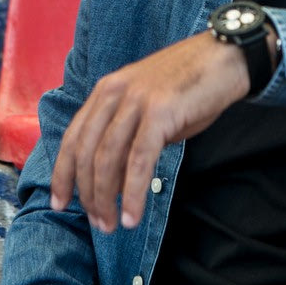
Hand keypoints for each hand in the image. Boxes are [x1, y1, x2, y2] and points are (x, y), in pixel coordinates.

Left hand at [50, 30, 250, 232]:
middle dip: (87, 194)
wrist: (225, 59)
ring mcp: (136, 101)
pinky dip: (132, 193)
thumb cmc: (190, 87)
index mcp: (106, 90)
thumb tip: (113, 183)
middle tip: (98, 223)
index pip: (74, 137)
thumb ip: (128, 139)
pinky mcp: (160, 112)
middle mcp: (114, 93)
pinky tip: (133, 215)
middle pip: (86, 153)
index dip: (63, 174)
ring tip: (112, 225)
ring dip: (106, 199)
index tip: (60, 203)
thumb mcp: (149, 110)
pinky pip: (138, 160)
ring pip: (108, 159)